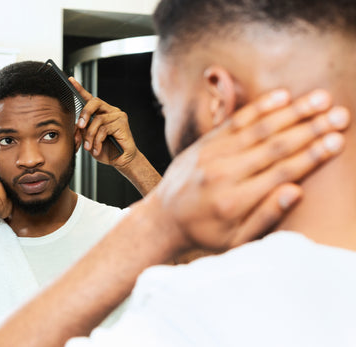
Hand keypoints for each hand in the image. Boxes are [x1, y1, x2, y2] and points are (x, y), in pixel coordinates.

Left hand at [69, 77, 136, 168]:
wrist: (121, 160)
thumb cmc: (107, 150)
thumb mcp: (89, 140)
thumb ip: (83, 131)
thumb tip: (76, 127)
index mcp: (101, 113)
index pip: (89, 98)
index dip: (80, 89)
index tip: (71, 80)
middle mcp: (109, 111)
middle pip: (94, 102)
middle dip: (84, 114)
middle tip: (80, 126)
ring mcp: (117, 115)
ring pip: (97, 120)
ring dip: (90, 135)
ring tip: (89, 147)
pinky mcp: (122, 123)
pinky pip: (104, 129)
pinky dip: (98, 141)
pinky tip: (97, 149)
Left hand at [146, 89, 348, 252]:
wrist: (162, 218)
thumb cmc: (204, 233)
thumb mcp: (235, 240)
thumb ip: (265, 217)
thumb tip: (297, 191)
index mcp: (235, 200)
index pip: (282, 173)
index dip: (312, 155)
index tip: (337, 141)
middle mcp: (224, 173)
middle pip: (275, 146)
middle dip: (311, 129)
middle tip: (341, 115)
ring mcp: (212, 154)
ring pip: (258, 128)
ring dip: (292, 112)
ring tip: (320, 99)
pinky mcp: (205, 143)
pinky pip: (235, 121)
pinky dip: (259, 107)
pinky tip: (283, 96)